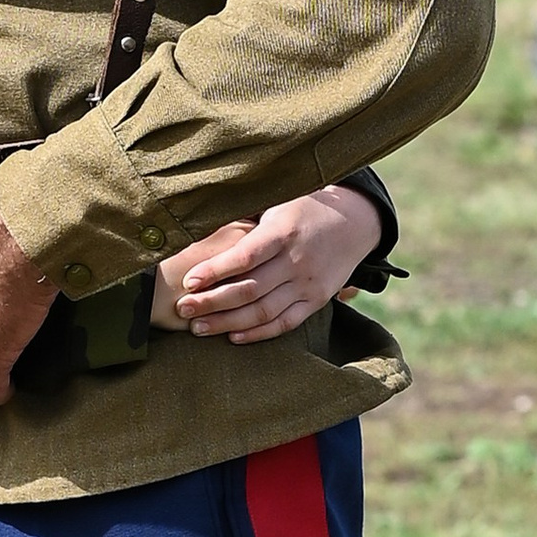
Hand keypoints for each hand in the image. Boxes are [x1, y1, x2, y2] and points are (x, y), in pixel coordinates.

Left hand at [155, 184, 379, 344]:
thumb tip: (197, 216)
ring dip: (228, 322)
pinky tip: (233, 336)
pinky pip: (286, 323)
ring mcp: (308, 284)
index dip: (215, 270)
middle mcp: (297, 261)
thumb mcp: (276, 200)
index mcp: (283, 232)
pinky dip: (259, 333)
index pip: (246, 256)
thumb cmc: (302, 207)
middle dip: (212, 302)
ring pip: (264, 311)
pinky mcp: (317, 300)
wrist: (355, 221)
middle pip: (250, 289)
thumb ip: (243, 214)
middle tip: (182, 309)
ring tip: (197, 327)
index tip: (188, 281)